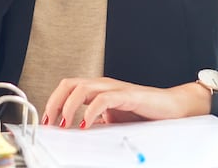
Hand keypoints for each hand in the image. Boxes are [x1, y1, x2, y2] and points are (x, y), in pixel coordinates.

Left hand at [42, 77, 207, 128]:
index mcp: (98, 89)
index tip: (46, 120)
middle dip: (55, 102)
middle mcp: (104, 85)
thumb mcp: (113, 119)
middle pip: (69, 84)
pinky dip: (90, 112)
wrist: (171, 108)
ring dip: (69, 106)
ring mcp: (114, 88)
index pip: (68, 87)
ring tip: (65, 124)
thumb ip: (96, 122)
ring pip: (82, 88)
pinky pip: (104, 99)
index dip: (53, 102)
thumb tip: (76, 133)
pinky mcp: (127, 95)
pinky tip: (86, 124)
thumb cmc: (144, 112)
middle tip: (50, 122)